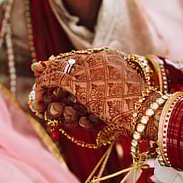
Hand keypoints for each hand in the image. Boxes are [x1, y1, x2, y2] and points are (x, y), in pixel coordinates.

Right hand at [32, 48, 149, 137]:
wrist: (145, 116)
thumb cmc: (114, 97)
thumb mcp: (81, 83)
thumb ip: (57, 74)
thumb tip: (38, 67)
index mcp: (95, 60)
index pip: (62, 67)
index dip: (46, 81)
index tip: (37, 96)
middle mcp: (98, 75)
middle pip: (67, 89)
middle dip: (57, 101)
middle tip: (48, 110)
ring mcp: (104, 95)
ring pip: (76, 105)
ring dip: (70, 113)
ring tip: (72, 115)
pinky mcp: (109, 111)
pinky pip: (90, 116)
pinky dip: (87, 120)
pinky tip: (90, 122)